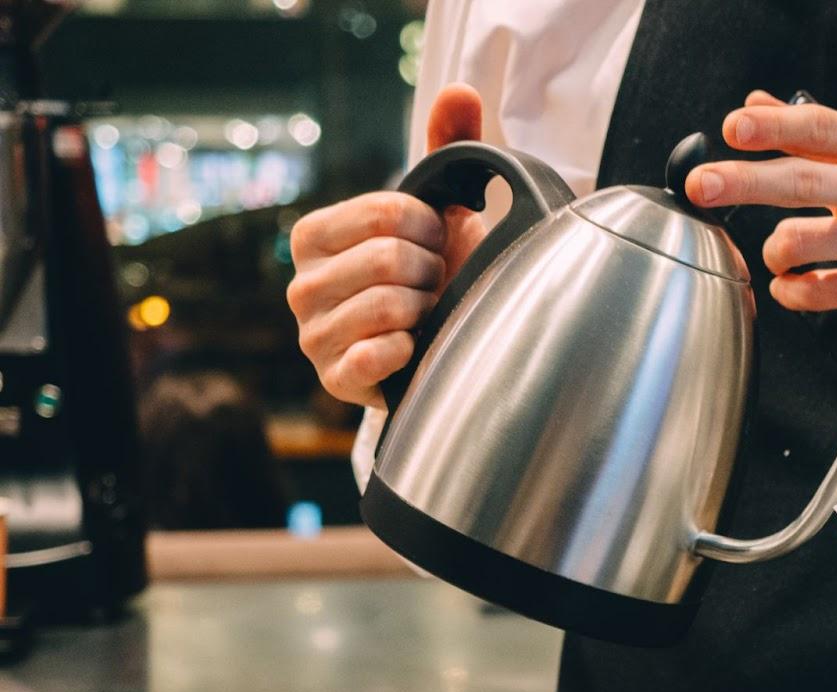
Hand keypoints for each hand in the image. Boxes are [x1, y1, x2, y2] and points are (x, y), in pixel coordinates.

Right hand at [288, 85, 489, 407]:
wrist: (434, 351)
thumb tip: (461, 92)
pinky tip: (412, 346)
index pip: (386, 214)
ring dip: (425, 311)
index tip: (436, 242)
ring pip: (388, 306)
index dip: (431, 229)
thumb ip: (448, 149)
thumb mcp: (439, 213)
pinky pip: (377, 354)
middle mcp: (300, 284)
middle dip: (430, 273)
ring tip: (424, 314)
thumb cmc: (432, 277)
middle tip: (431, 285)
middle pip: (389, 260)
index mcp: (314, 235)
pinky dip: (408, 348)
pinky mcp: (333, 379)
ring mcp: (313, 334)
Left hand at [685, 91, 836, 354]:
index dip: (770, 125)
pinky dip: (796, 293)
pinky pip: (824, 290)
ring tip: (779, 258)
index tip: (731, 127)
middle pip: (802, 179)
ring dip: (776, 252)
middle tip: (704, 184)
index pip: (819, 127)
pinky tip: (795, 290)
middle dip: (742, 181)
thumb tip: (763, 104)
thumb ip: (827, 139)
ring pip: (806, 238)